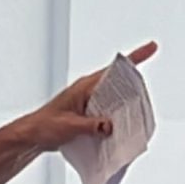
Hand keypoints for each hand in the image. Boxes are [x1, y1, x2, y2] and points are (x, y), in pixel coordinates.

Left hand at [31, 42, 155, 150]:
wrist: (32, 136)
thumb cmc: (45, 126)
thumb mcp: (69, 126)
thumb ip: (91, 126)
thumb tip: (110, 126)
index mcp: (85, 86)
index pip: (114, 69)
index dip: (135, 58)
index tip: (152, 47)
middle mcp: (89, 90)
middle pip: (119, 85)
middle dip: (134, 90)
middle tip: (144, 102)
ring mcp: (89, 101)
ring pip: (114, 100)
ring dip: (124, 108)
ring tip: (135, 119)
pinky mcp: (89, 113)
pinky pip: (107, 112)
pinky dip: (115, 119)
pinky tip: (120, 131)